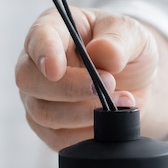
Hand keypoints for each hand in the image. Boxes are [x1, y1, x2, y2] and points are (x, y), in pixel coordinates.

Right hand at [15, 7, 158, 150]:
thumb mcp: (133, 35)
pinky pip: (58, 138)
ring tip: (122, 101)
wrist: (137, 83)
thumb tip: (103, 53)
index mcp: (54, 28)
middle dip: (69, 88)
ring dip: (85, 112)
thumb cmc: (127, 49)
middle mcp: (37, 63)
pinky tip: (110, 121)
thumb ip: (119, 40)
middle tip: (109, 84)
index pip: (38, 37)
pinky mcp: (50, 127)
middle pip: (30, 80)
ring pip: (44, 113)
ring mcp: (39, 97)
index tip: (55, 69)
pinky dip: (87, 133)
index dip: (44, 52)